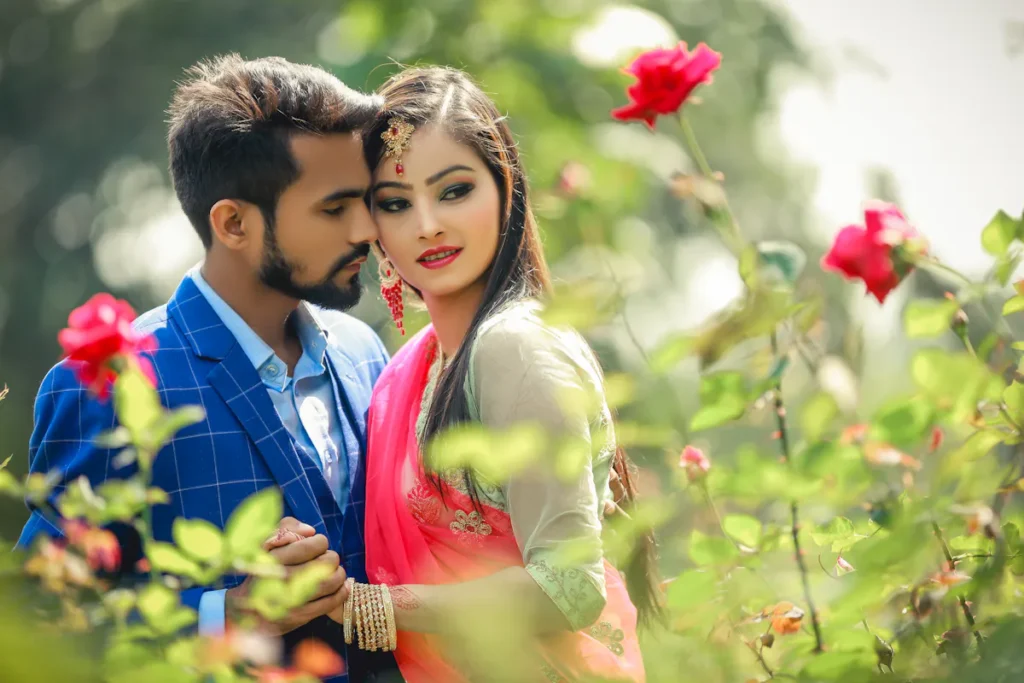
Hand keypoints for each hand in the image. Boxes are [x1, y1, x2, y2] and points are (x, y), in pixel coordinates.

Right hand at [226, 517, 349, 634]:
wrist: (248, 609)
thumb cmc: (263, 569)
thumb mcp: (266, 543)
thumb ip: (287, 528)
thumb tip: (310, 531)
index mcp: (274, 559)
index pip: (311, 545)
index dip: (320, 542)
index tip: (317, 545)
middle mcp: (283, 580)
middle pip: (325, 563)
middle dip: (331, 558)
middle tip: (328, 559)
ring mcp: (292, 600)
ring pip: (330, 583)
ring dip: (339, 575)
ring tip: (336, 572)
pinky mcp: (300, 616)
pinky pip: (330, 603)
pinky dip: (341, 593)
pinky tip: (342, 587)